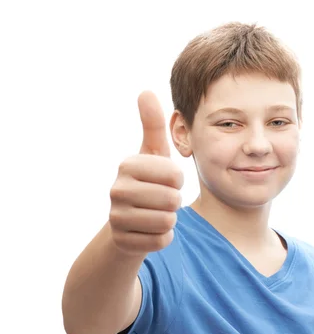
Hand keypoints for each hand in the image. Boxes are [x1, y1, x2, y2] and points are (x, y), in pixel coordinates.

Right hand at [109, 91, 184, 255]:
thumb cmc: (147, 181)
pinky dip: (163, 237)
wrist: (126, 221)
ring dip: (169, 219)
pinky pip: (162, 240)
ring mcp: (117, 217)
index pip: (175, 175)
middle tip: (160, 199)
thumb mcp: (152, 153)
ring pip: (168, 221)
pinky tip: (149, 229)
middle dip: (174, 201)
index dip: (177, 180)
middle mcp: (117, 190)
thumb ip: (153, 124)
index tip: (164, 180)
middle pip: (172, 200)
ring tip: (155, 212)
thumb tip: (146, 91)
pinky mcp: (124, 242)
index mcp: (127, 165)